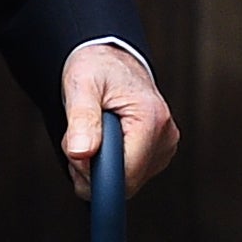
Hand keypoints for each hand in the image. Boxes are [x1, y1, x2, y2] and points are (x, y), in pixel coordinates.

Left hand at [61, 44, 178, 200]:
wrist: (111, 59)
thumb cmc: (97, 68)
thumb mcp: (81, 85)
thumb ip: (82, 119)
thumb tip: (81, 153)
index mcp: (152, 119)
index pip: (126, 175)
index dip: (94, 173)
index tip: (75, 154)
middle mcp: (166, 136)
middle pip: (126, 182)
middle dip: (93, 169)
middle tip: (79, 139)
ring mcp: (165, 147)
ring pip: (126, 182)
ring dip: (99, 167)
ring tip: (93, 134)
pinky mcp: (159, 153)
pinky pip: (129, 175)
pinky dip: (110, 164)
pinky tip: (105, 141)